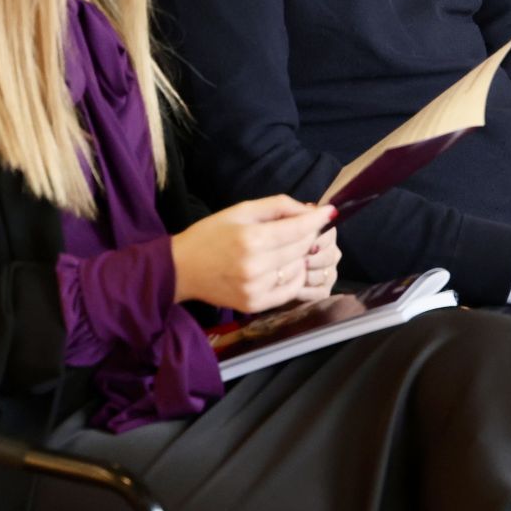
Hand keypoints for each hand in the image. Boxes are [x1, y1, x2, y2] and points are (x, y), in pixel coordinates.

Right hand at [170, 196, 336, 312]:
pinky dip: (294, 275)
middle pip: (302, 248)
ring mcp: (256, 289)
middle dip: (310, 234)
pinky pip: (290, 289)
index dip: (318, 219)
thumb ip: (277, 206)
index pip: (298, 229)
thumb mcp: (241, 211)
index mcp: (251, 239)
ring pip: (299, 268)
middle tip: (306, 226)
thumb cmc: (210, 235)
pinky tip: (283, 266)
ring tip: (288, 247)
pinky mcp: (254, 304)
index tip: (330, 212)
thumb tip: (310, 210)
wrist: (180, 269)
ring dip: (301, 256)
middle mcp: (255, 266)